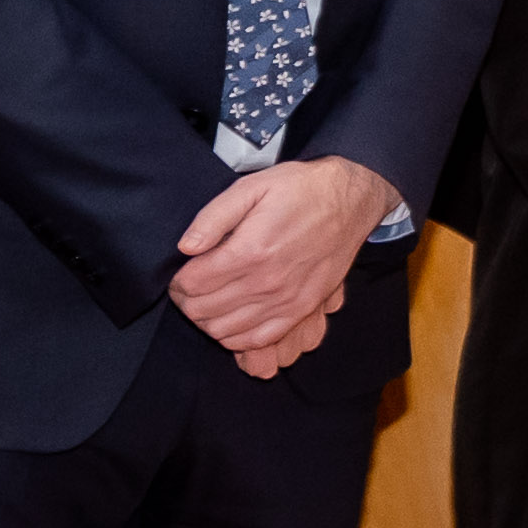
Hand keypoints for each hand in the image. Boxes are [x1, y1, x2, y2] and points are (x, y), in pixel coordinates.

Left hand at [168, 156, 394, 374]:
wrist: (350, 201)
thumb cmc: (298, 190)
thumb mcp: (250, 188)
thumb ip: (213, 218)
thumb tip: (186, 247)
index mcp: (250, 251)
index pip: (192, 284)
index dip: (177, 281)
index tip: (180, 273)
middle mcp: (267, 282)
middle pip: (203, 310)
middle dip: (186, 301)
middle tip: (188, 288)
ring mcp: (286, 300)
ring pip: (224, 331)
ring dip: (206, 319)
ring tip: (207, 301)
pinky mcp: (301, 309)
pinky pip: (258, 339)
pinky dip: (236, 336)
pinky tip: (231, 319)